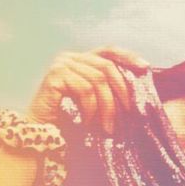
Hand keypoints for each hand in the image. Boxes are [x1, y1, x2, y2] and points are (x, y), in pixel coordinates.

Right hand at [27, 46, 148, 132]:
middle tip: (127, 113)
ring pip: (98, 80)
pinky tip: (87, 122)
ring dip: (107, 106)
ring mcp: (61, 64)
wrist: (39, 134)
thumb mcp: (94, 100)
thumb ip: (108, 88)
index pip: (109, 51)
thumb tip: (138, 84)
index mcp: (81, 59)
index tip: (145, 67)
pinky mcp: (55, 75)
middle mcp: (70, 57)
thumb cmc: (68, 120)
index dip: (128, 57)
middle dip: (121, 91)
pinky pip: (84, 90)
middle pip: (106, 67)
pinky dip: (90, 109)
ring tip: (107, 126)